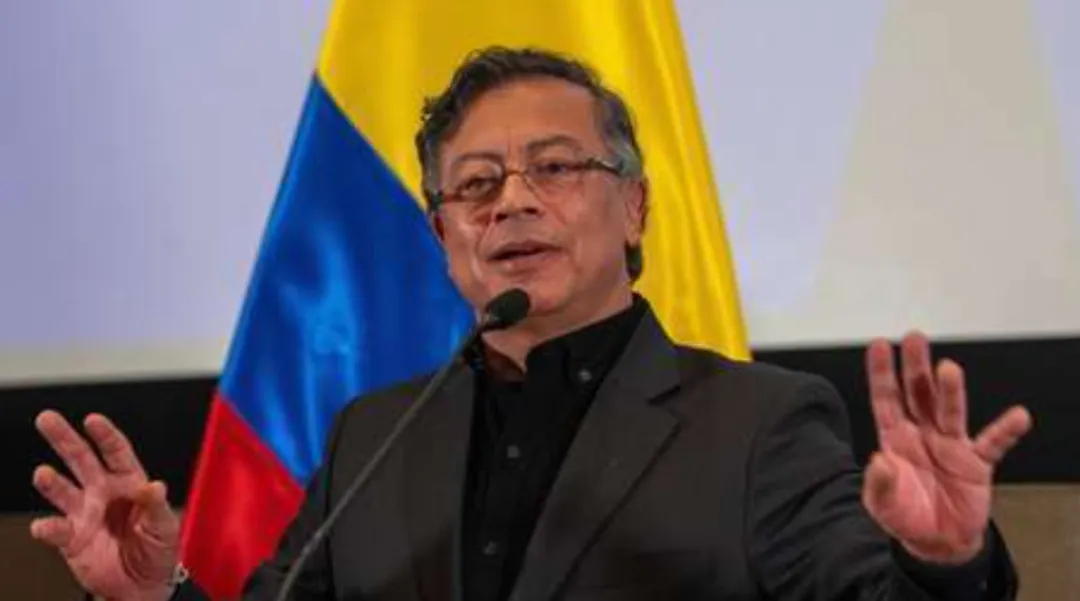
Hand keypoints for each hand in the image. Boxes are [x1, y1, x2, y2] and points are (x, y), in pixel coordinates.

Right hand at [31, 410, 180, 600]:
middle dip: (64, 439)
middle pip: (81, 460)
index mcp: (130, 482)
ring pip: (62, 490)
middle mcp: (103, 492)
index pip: (116, 452)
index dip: (105, 435)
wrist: (142, 586)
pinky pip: (57, 530)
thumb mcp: (165, 527)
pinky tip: (44, 526)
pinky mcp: (71, 539)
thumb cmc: (158, 549)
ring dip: (51, 481)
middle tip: (47, 419)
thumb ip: (156, 506)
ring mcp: (84, 514)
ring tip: (42, 473)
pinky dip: (48, 528)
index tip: (92, 420)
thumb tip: (154, 486)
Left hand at [861, 332, 1031, 563]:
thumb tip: (878, 461)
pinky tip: (1018, 416)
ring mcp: (950, 445)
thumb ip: (879, 484)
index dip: (882, 373)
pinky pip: (993, 444)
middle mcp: (923, 434)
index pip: (887, 399)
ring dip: (950, 391)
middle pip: (919, 394)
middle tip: (915, 338)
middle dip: (915, 367)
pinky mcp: (976, 463)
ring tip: (949, 369)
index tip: (879, 345)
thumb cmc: (905, 514)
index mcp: (895, 438)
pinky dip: (1006, 431)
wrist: (937, 541)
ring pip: (950, 411)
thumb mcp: (882, 504)